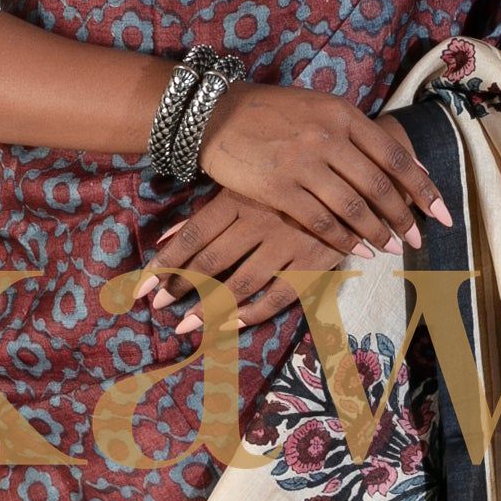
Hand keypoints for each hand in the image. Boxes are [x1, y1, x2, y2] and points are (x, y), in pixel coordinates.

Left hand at [130, 198, 360, 333]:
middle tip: (157, 307)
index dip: (166, 263)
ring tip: (186, 325)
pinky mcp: (316, 261)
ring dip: (210, 308)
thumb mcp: (250, 185)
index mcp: (243, 196)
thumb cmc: (292, 177)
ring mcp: (290, 243)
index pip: (194, 235)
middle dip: (180, 287)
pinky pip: (280, 295)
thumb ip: (209, 212)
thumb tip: (165, 238)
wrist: (358, 174)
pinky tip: (230, 325)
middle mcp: (262, 220)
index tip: (143, 286)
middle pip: (212, 261)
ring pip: (242, 283)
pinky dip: (253, 313)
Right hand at [192, 79, 450, 249]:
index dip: (422, 187)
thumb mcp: (320, 108)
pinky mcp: (279, 189)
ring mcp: (303, 163)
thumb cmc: (272, 112)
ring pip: (354, 208)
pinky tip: (357, 250)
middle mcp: (328, 137)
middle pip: (379, 186)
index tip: (440, 212)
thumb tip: (405, 165)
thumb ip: (358, 134)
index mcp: (343, 114)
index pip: (395, 155)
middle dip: (405, 218)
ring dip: (378, 233)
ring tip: (393, 248)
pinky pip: (321, 222)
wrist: (216, 114)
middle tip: (419, 238)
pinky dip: (344, 240)